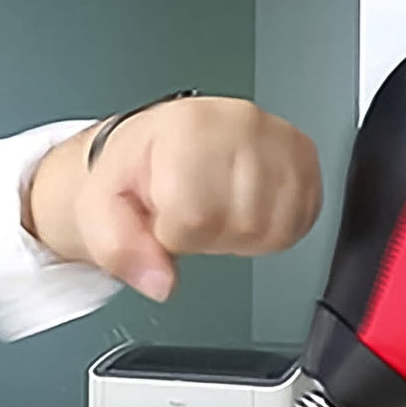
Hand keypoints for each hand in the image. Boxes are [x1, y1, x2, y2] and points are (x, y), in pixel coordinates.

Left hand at [26, 96, 322, 301]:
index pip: (196, 215)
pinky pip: (304, 219)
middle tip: (190, 212)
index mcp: (189, 128)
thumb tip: (160, 283)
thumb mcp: (101, 210)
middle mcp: (241, 123)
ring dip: (243, 234)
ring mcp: (278, 137)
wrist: (157, 147)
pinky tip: (246, 210)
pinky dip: (274, 229)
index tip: (163, 216)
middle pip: (242, 223)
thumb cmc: (136, 172)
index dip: (175, 235)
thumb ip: (120, 250)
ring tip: (218, 208)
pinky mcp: (304, 156)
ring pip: (274, 226)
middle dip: (211, 236)